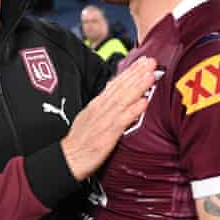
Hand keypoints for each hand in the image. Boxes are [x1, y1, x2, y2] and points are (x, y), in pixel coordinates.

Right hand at [61, 56, 156, 179]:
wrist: (68, 158)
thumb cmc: (80, 141)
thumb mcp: (88, 117)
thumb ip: (102, 105)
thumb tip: (112, 94)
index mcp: (97, 104)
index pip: (115, 84)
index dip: (129, 72)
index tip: (141, 62)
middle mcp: (101, 108)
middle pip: (121, 87)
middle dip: (136, 73)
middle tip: (150, 61)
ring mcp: (105, 120)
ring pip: (124, 99)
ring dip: (138, 86)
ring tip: (150, 75)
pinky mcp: (108, 134)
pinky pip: (123, 119)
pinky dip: (133, 110)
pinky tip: (144, 102)